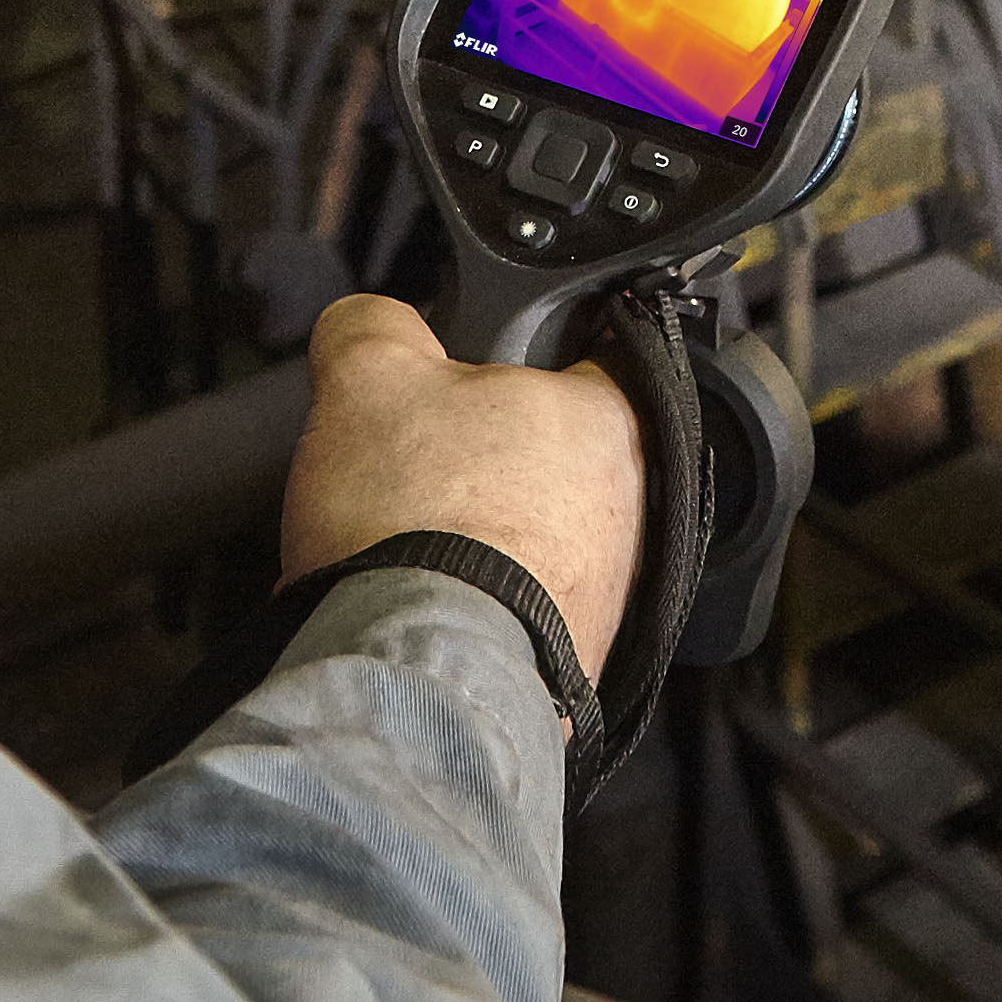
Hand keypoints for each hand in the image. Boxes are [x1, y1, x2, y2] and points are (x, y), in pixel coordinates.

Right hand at [279, 294, 643, 667]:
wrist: (419, 679)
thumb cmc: (418, 525)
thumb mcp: (366, 375)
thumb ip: (374, 326)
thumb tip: (366, 322)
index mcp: (606, 419)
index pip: (583, 356)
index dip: (511, 360)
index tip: (466, 379)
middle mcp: (634, 510)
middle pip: (547, 457)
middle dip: (479, 464)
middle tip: (413, 474)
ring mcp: (612, 597)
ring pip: (531, 541)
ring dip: (472, 542)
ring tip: (405, 550)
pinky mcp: (575, 668)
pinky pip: (519, 618)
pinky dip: (470, 610)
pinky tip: (418, 609)